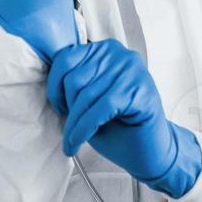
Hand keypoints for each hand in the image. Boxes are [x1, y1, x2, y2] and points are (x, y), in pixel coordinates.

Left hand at [47, 40, 201, 198]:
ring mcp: (132, 71)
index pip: (66, 57)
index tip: (59, 108)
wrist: (151, 151)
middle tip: (69, 129)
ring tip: (72, 141)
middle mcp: (121, 54)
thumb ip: (76, 85)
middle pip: (74, 78)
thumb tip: (50, 85)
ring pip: (85, 96)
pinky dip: (84, 129)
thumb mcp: (92, 99)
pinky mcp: (139, 90)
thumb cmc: (120, 126)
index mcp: (106, 50)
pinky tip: (79, 141)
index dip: (55, 86)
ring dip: (74, 125)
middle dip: (67, 110)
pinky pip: (99, 110)